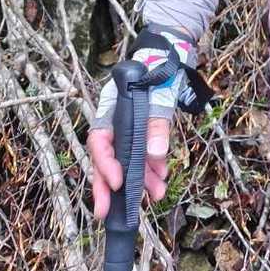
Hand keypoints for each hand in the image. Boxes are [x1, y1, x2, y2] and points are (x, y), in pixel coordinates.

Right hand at [87, 27, 195, 220]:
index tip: (118, 182)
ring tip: (155, 195)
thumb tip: (154, 155)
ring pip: (126, 162)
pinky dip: (150, 168)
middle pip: (105, 159)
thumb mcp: (161, 95)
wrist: (170, 56)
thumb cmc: (160, 70)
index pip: (99, 142)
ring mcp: (127, 130)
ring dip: (139, 180)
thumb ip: (157, 124)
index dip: (105, 164)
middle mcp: (114, 123)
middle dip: (108, 188)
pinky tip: (161, 177)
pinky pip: (141, 156)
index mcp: (110, 110)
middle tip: (109, 214)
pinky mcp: (141, 134)